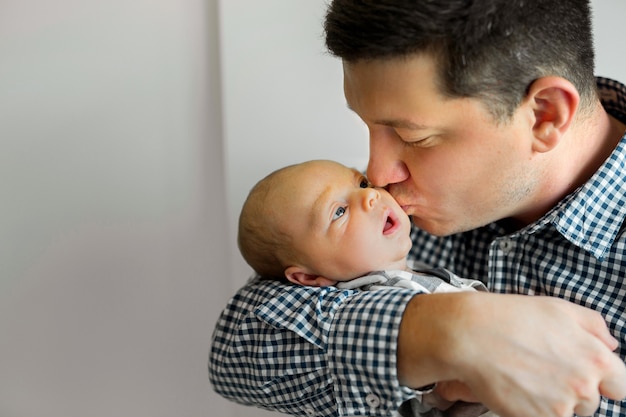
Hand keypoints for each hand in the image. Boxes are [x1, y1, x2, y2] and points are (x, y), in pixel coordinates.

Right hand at [398, 292, 625, 416]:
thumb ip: (594, 325)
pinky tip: (517, 386)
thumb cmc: (513, 318)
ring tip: (527, 377)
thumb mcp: (559, 308)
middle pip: (591, 403)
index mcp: (595, 359)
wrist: (472, 335)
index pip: (620, 386)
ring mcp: (559, 406)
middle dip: (573, 390)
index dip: (603, 381)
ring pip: (565, 413)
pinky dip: (531, 408)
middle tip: (545, 371)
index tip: (584, 375)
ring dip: (552, 401)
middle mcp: (583, 386)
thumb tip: (611, 345)